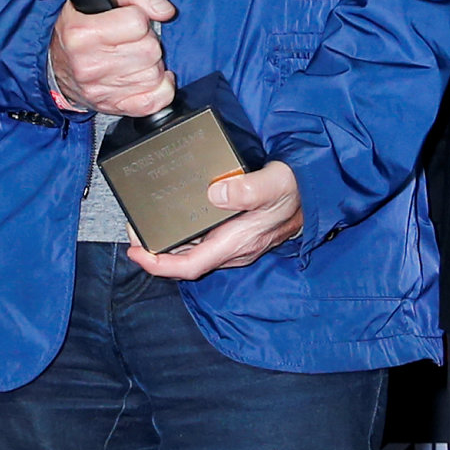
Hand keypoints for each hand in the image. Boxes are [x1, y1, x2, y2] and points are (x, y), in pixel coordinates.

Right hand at [47, 0, 176, 118]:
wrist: (59, 61)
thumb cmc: (84, 22)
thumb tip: (165, 11)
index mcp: (82, 33)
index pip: (137, 22)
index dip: (138, 18)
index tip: (126, 21)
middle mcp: (89, 65)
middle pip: (150, 50)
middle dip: (146, 41)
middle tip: (129, 40)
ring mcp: (101, 90)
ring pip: (155, 74)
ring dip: (150, 64)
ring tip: (132, 57)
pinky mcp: (114, 107)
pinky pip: (156, 100)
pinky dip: (160, 88)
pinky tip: (146, 76)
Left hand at [127, 157, 302, 279]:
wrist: (316, 194)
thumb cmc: (295, 190)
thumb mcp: (274, 183)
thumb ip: (247, 189)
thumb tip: (216, 194)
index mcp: (236, 242)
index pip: (191, 265)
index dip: (160, 264)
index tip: (137, 252)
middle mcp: (233, 250)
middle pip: (186, 262)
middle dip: (156, 252)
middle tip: (133, 231)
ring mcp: (235, 246)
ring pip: (193, 254)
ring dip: (168, 245)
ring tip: (145, 225)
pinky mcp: (236, 236)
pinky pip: (203, 244)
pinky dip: (183, 236)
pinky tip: (173, 221)